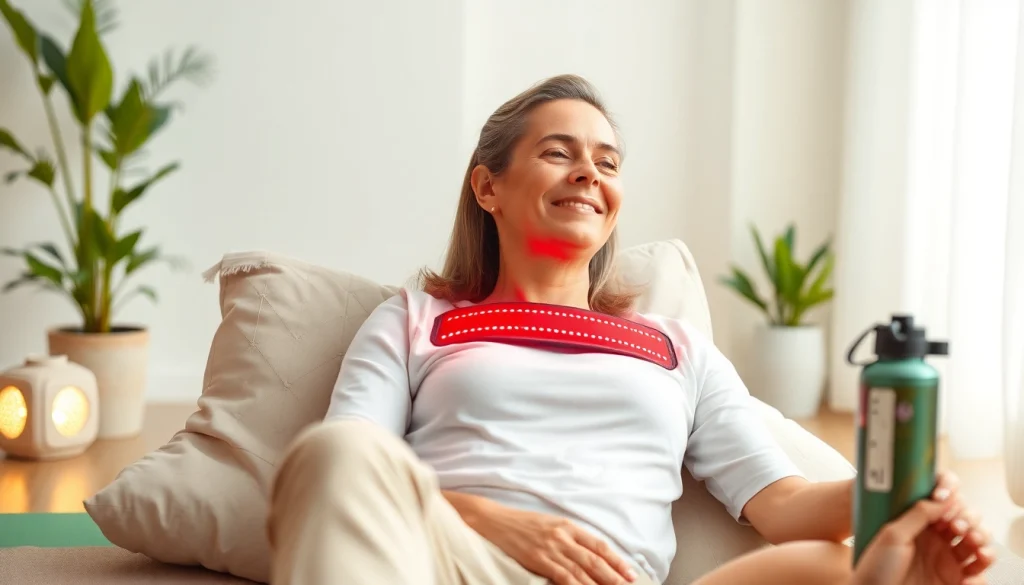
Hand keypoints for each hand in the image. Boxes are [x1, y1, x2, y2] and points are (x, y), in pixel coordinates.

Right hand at [444, 491, 637, 584]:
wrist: (493, 520)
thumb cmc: (520, 523)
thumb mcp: (548, 524)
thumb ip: (567, 537)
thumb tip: (587, 554)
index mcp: (567, 525)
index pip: (598, 545)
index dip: (616, 560)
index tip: (630, 573)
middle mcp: (563, 536)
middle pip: (595, 560)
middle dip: (614, 576)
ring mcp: (551, 548)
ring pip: (582, 571)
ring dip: (600, 584)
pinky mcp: (538, 559)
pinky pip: (563, 577)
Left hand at [853, 471, 995, 584]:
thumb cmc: (875, 567)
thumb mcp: (893, 535)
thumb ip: (919, 514)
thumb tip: (944, 497)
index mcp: (921, 525)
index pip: (948, 506)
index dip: (954, 503)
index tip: (951, 503)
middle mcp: (937, 541)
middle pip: (969, 524)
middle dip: (971, 522)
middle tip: (959, 527)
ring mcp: (947, 561)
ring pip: (979, 546)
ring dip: (984, 544)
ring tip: (976, 549)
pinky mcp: (954, 581)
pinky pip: (979, 575)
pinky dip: (981, 576)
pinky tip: (968, 579)